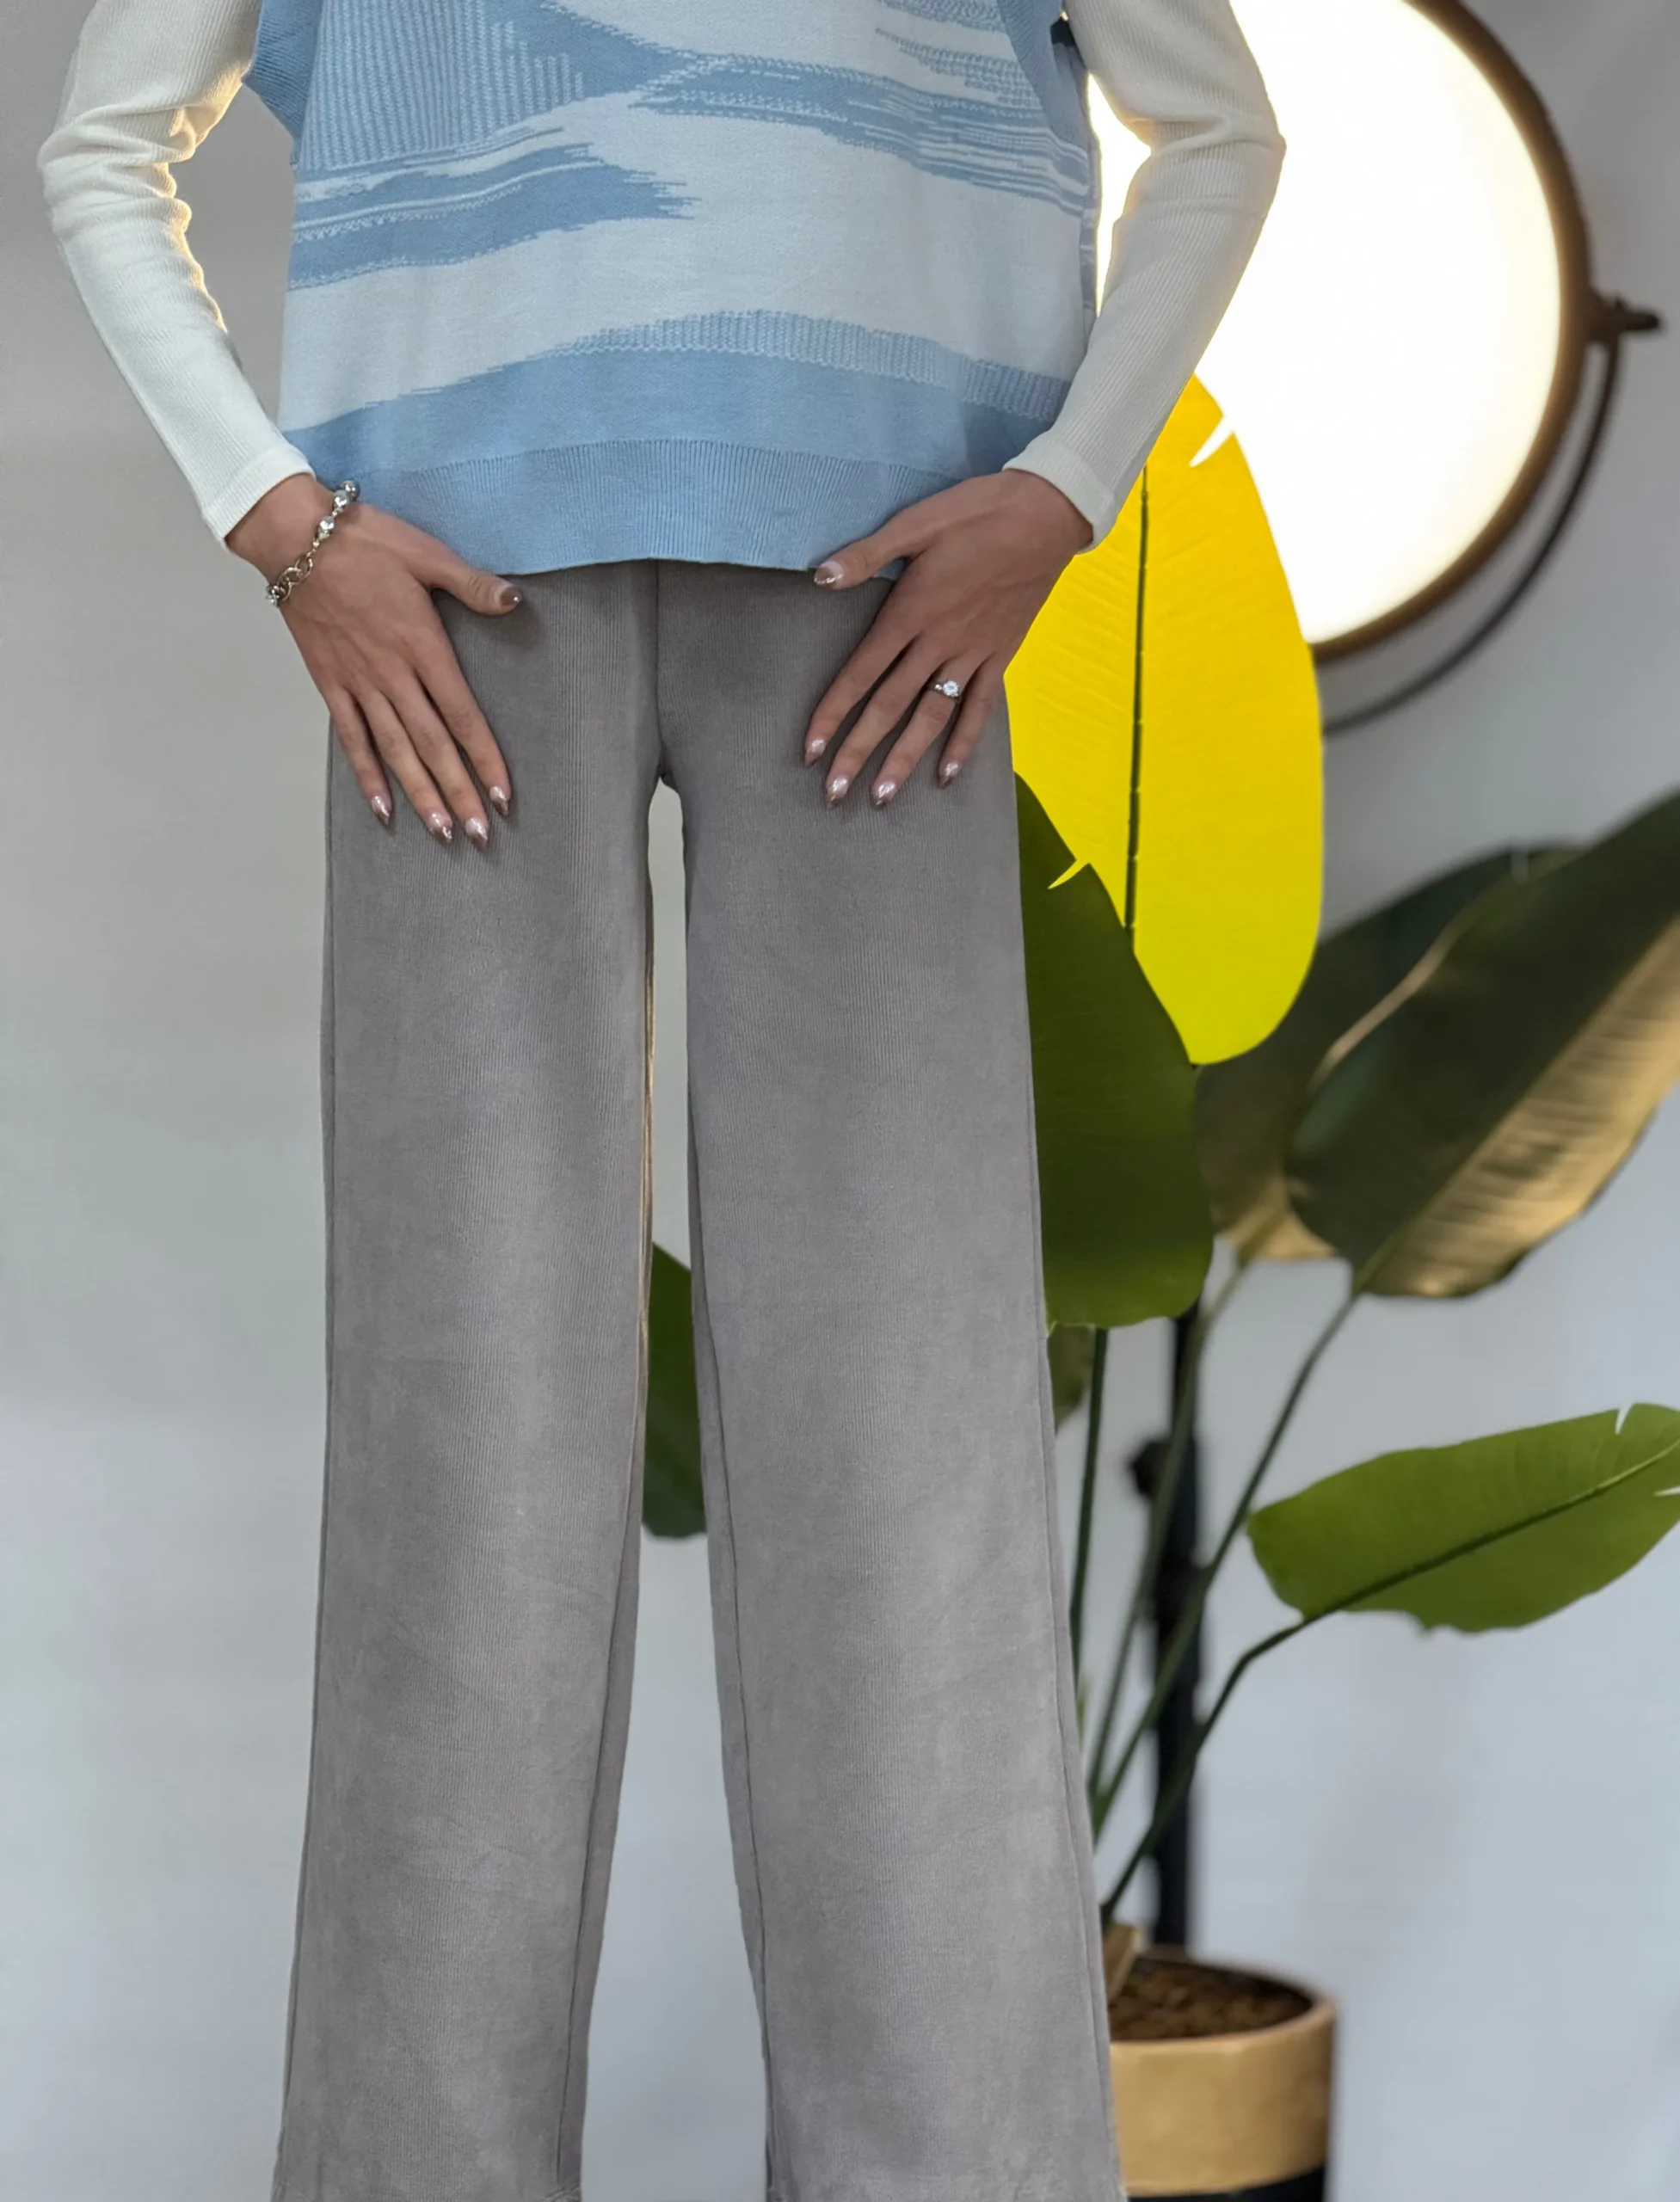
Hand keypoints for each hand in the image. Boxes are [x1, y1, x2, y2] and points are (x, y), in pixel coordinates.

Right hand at [226, 475, 521, 846]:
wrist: (294, 537)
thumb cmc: (364, 541)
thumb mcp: (428, 554)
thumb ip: (473, 585)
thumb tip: (515, 600)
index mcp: (423, 646)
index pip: (463, 715)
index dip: (485, 758)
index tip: (504, 795)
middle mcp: (393, 674)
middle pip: (433, 745)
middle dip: (458, 792)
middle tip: (480, 836)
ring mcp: (359, 683)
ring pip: (395, 751)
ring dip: (419, 794)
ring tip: (441, 833)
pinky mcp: (331, 684)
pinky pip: (352, 739)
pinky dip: (367, 775)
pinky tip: (383, 809)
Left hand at [803, 469, 1092, 806]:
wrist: (1046, 515)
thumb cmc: (976, 513)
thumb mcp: (916, 523)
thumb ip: (866, 555)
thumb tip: (820, 577)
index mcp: (911, 612)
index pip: (861, 673)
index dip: (833, 713)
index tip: (811, 749)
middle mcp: (938, 643)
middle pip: (890, 707)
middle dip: (859, 752)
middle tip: (834, 794)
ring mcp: (972, 654)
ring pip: (931, 717)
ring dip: (905, 759)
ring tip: (882, 797)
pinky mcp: (1001, 656)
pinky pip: (979, 708)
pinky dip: (963, 743)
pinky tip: (946, 775)